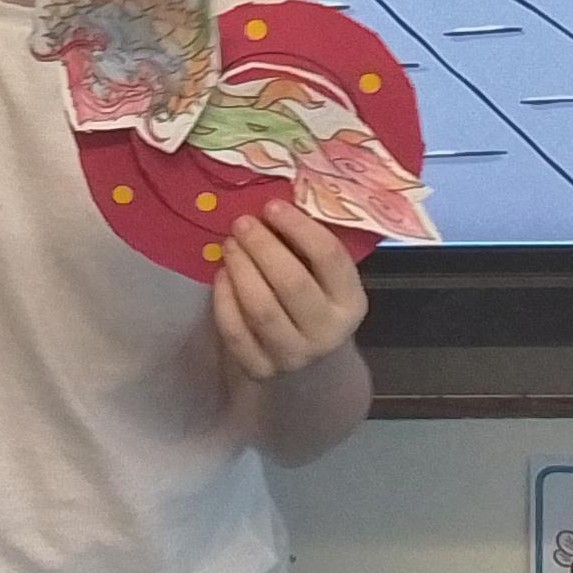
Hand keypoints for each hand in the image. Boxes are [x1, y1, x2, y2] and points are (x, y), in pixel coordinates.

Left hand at [210, 198, 367, 382]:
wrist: (302, 359)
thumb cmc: (311, 300)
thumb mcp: (322, 276)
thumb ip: (307, 245)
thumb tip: (273, 203)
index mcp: (351, 301)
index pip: (329, 258)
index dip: (299, 227)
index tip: (271, 206)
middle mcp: (328, 332)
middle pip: (293, 284)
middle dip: (263, 247)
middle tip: (242, 222)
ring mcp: (295, 356)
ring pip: (262, 309)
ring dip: (241, 270)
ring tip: (229, 244)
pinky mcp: (261, 370)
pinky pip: (236, 332)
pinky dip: (224, 300)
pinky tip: (221, 276)